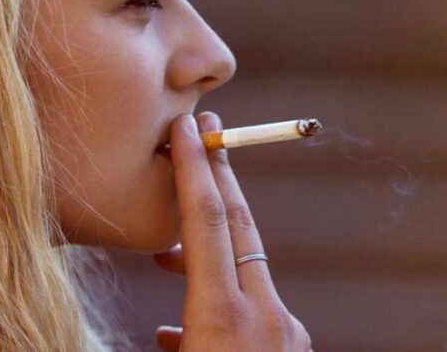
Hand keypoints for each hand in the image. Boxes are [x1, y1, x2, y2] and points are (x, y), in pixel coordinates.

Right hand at [151, 112, 312, 351]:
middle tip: (207, 128)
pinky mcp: (294, 347)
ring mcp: (286, 329)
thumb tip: (164, 334)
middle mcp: (264, 315)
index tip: (187, 127)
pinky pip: (255, 306)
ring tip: (170, 248)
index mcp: (223, 317)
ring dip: (212, 240)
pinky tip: (189, 323)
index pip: (207, 222)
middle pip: (239, 224)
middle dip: (218, 171)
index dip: (195, 168)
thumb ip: (173, 338)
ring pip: (247, 264)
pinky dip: (225, 296)